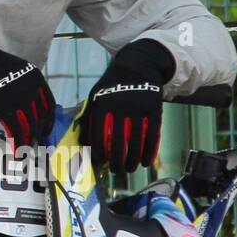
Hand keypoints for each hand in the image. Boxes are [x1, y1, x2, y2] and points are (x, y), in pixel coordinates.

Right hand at [0, 29, 54, 145]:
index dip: (49, 119)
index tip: (46, 127)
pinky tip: (17, 149)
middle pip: (42, 117)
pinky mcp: (6, 108)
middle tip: (37, 141)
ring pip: (31, 125)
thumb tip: (26, 99)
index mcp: (36, 78)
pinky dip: (18, 141)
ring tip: (27, 149)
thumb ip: (25, 83)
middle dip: (40, 132)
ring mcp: (20, 100)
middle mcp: (32, 90)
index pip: (49, 103)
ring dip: (29, 139)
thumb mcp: (16, 69)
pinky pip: (16, 129)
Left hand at [82, 38, 175, 173]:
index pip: (98, 137)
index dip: (99, 154)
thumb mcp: (96, 97)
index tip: (101, 162)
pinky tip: (145, 162)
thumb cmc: (112, 86)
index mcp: (102, 106)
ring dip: (132, 161)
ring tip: (130, 168)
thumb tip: (83, 143)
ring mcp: (138, 111)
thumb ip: (88, 119)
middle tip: (116, 170)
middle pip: (117, 144)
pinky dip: (149, 152)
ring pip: (135, 144)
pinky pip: (152, 137)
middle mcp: (119, 109)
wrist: (138, 66)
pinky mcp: (154, 112)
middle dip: (117, 163)